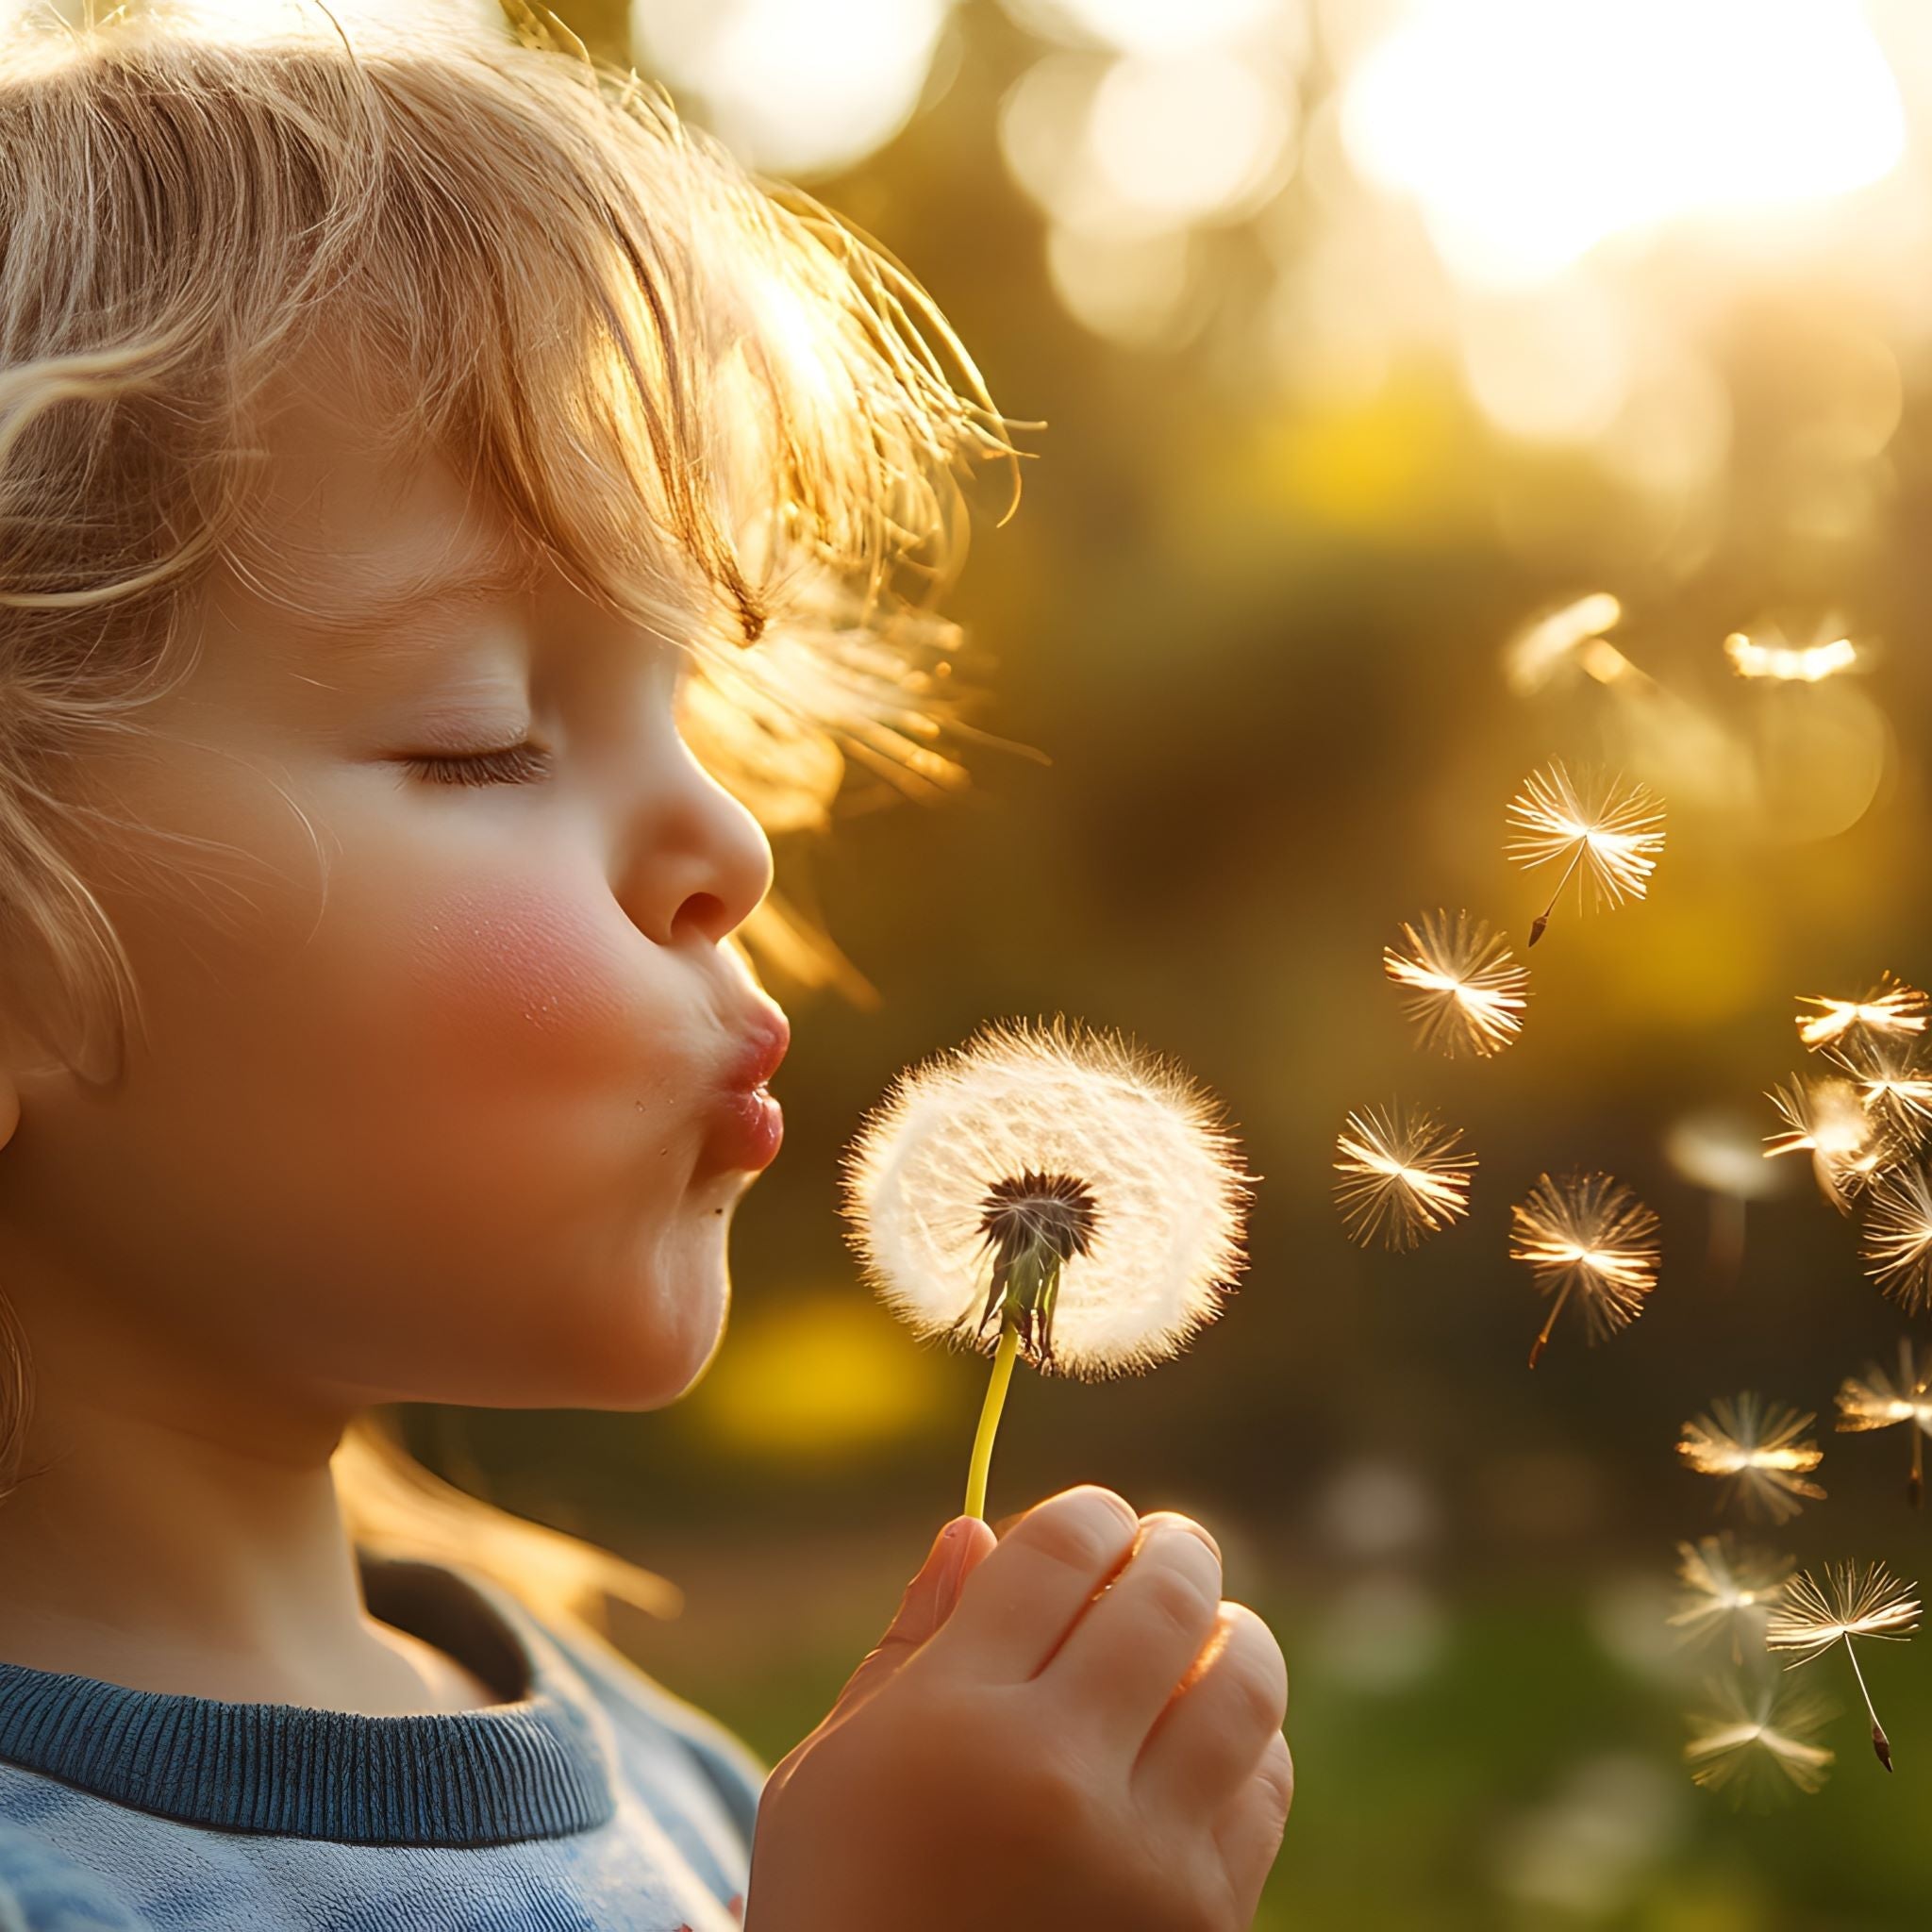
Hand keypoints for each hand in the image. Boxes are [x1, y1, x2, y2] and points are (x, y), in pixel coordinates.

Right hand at [744, 1485, 1291, 1931]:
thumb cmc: (842, 1904)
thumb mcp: (832, 1771)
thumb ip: (909, 1645)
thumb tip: (976, 1527)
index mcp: (953, 1723)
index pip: (1059, 1554)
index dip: (1089, 1514)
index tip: (1094, 1520)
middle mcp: (1058, 1777)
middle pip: (1163, 1598)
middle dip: (1173, 1549)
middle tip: (1167, 1545)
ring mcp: (1145, 1858)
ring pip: (1242, 1681)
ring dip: (1230, 1630)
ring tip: (1205, 1626)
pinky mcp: (1205, 1924)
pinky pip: (1265, 1783)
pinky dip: (1249, 1735)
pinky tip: (1209, 1728)